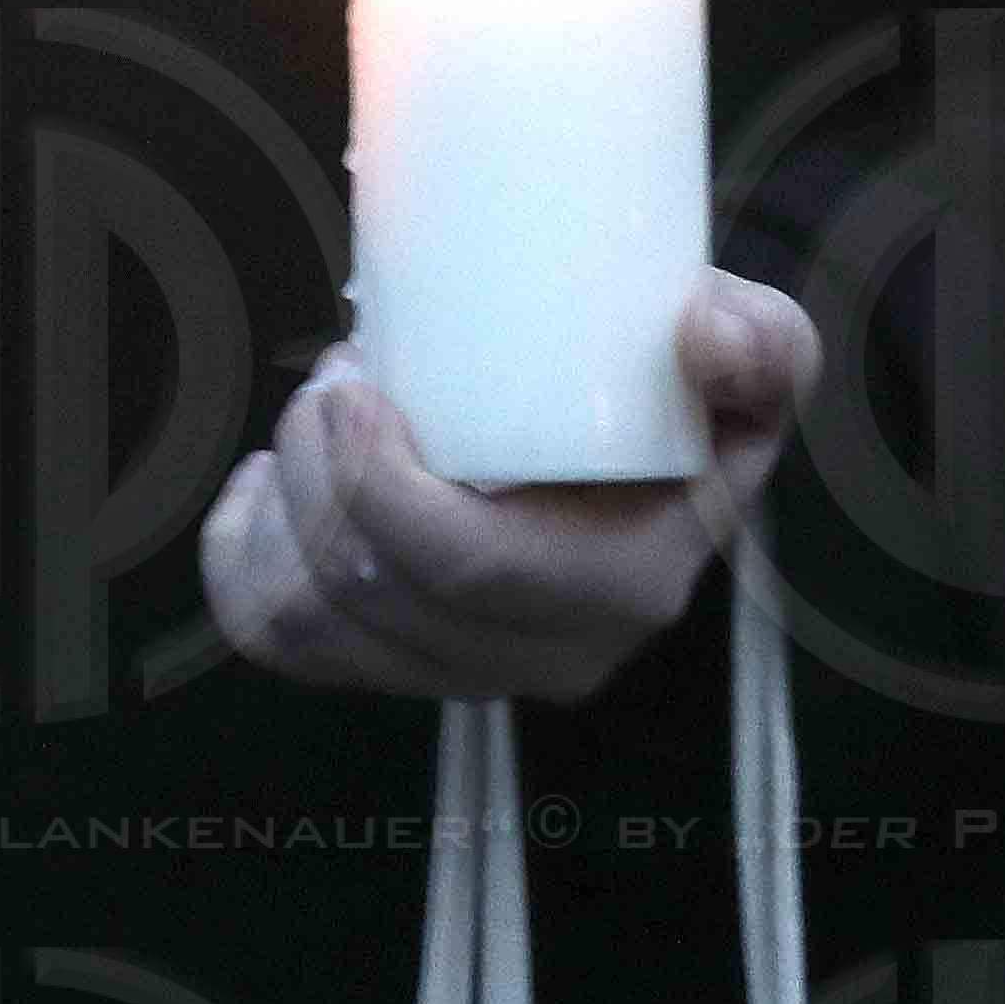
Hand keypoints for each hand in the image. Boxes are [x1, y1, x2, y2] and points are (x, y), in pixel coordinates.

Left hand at [202, 279, 819, 705]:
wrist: (654, 449)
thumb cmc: (693, 389)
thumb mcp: (764, 357)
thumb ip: (761, 342)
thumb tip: (697, 326)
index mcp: (623, 591)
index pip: (464, 567)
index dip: (374, 479)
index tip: (354, 377)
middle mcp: (541, 661)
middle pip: (367, 591)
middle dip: (315, 467)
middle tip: (335, 376)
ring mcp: (460, 676)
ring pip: (306, 622)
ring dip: (279, 503)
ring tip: (313, 414)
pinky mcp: (392, 669)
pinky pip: (276, 641)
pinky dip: (240, 557)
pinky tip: (265, 485)